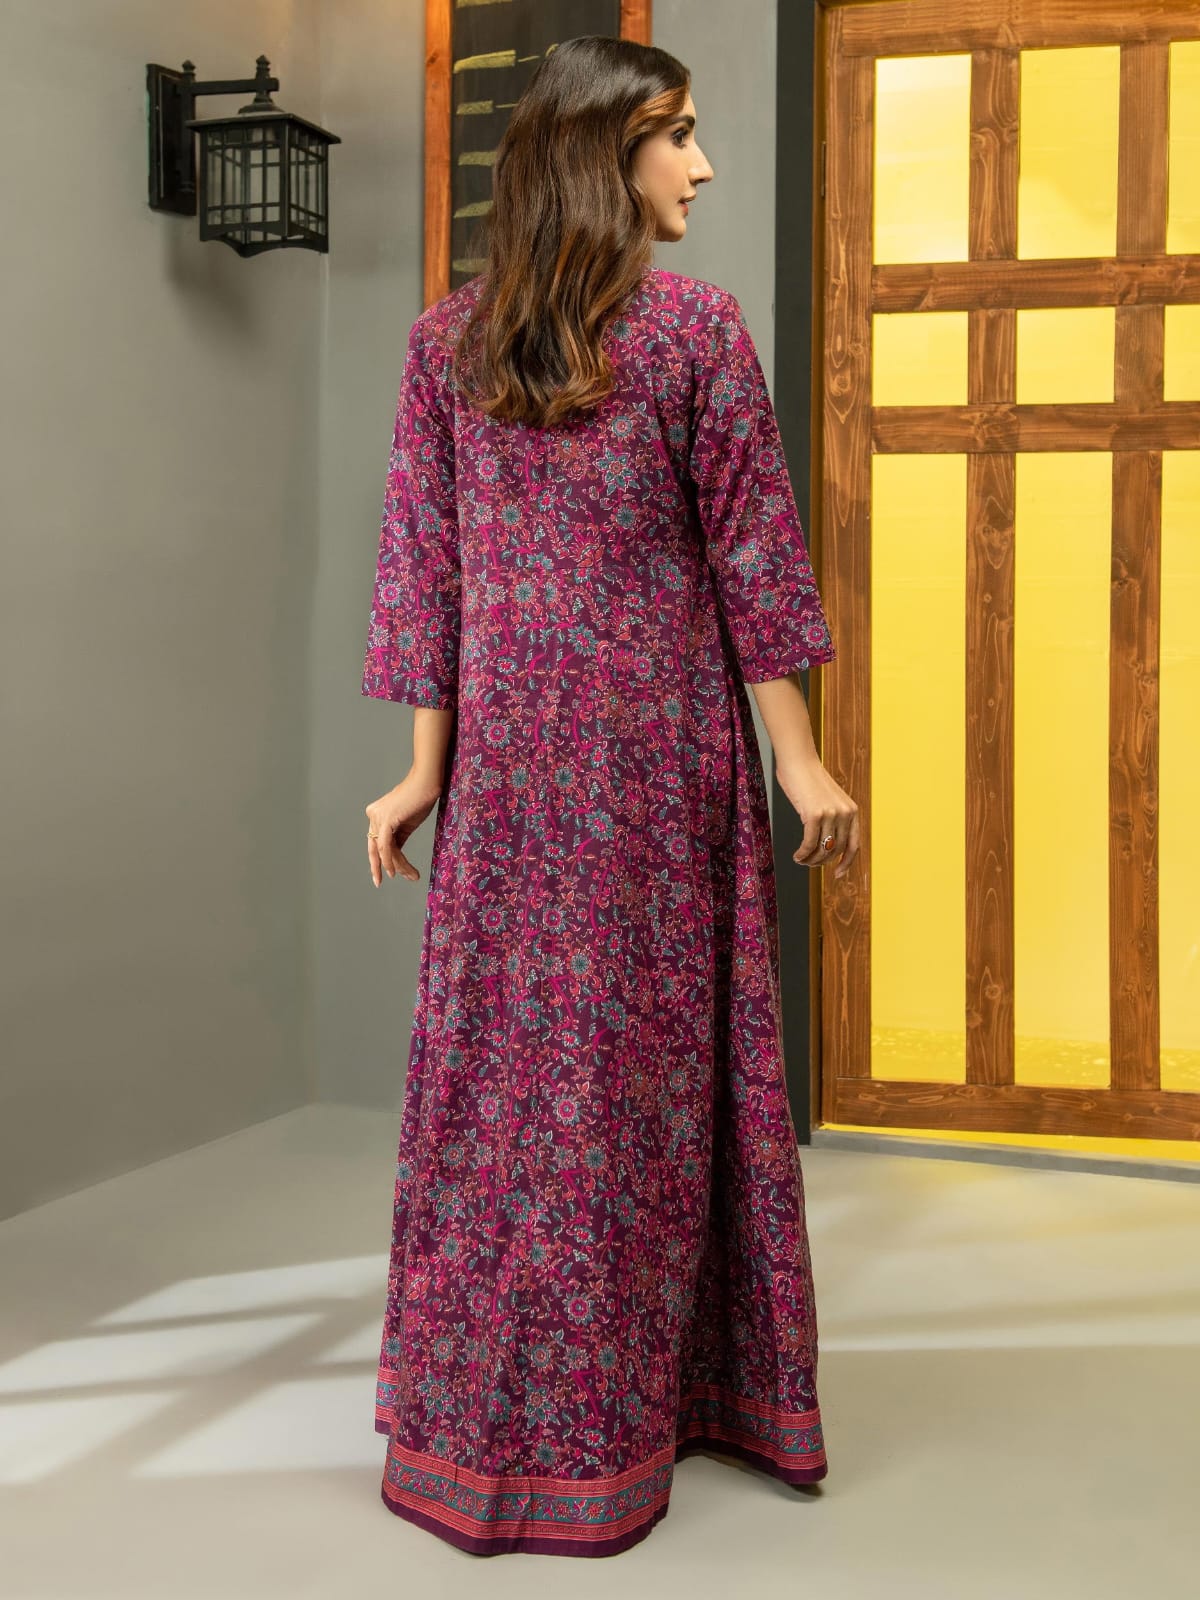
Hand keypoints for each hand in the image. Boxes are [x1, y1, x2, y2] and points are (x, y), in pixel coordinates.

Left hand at [365, 772, 442, 886]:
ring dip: (397, 866)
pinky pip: (386, 846)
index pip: (376, 842)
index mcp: (377, 814)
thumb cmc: (421, 798)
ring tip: (412, 876)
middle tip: (379, 882)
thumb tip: (396, 855)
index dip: (378, 860)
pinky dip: (391, 861)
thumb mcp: (408, 823)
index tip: (385, 874)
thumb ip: (399, 837)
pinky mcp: (386, 820)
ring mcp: (378, 817)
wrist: (428, 783)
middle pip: (374, 847)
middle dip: (376, 867)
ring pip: (384, 850)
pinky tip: (396, 871)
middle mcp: (373, 815)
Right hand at [775, 756, 858, 879]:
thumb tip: (826, 844)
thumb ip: (832, 818)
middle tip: (810, 863)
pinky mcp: (814, 815)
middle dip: (822, 861)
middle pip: (837, 850)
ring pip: (823, 849)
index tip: (838, 874)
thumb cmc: (808, 779)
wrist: (798, 761)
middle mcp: (845, 813)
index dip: (847, 862)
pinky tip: (796, 856)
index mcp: (852, 810)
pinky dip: (802, 854)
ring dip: (811, 859)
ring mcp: (831, 814)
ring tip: (801, 860)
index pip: (854, 844)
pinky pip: (809, 843)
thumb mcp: (828, 800)